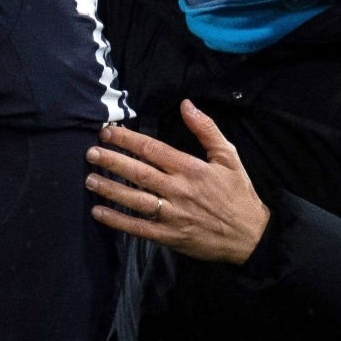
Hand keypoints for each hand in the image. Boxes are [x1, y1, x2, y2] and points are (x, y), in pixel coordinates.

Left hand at [86, 100, 270, 263]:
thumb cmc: (238, 194)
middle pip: (138, 172)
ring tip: (89, 180)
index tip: (107, 133)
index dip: (127, 140)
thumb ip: (206, 129)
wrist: (251, 236)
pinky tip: (99, 213)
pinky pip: (139, 228)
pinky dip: (118, 221)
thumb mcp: (229, 156)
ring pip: (135, 200)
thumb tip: (186, 104)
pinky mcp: (170, 236)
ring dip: (110, 189)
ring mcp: (173, 214)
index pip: (152, 149)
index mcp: (191, 168)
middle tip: (91, 153)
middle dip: (112, 162)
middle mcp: (178, 190)